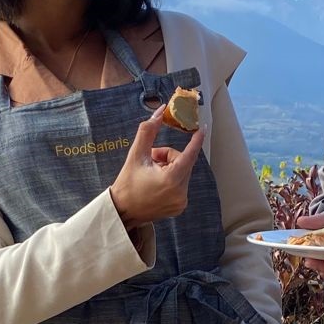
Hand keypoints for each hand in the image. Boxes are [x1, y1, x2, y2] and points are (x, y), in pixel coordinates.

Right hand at [108, 106, 205, 229]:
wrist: (122, 211)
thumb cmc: (127, 183)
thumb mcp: (136, 155)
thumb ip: (148, 131)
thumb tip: (160, 112)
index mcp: (171, 179)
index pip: (189, 154)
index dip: (196, 140)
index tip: (202, 129)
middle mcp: (180, 192)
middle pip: (183, 162)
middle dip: (168, 157)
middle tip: (151, 160)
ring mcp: (181, 201)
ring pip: (182, 172)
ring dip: (169, 168)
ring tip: (151, 174)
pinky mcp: (180, 207)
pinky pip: (181, 184)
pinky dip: (171, 179)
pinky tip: (155, 184)